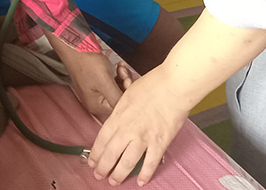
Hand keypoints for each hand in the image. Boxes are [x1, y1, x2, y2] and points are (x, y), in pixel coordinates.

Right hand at [47, 34, 122, 120]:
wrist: (76, 46)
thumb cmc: (87, 63)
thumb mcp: (105, 82)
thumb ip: (116, 97)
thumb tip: (127, 106)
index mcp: (97, 106)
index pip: (119, 106)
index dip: (127, 94)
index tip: (128, 81)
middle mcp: (97, 102)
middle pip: (119, 97)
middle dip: (125, 83)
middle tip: (123, 72)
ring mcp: (97, 91)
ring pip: (118, 88)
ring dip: (123, 77)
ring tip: (120, 67)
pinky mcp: (99, 82)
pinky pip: (114, 81)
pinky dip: (118, 73)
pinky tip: (119, 65)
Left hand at [88, 65, 191, 185]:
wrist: (173, 86)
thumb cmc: (153, 85)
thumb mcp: (128, 94)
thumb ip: (121, 110)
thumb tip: (117, 120)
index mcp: (118, 116)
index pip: (102, 139)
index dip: (96, 153)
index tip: (92, 161)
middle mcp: (128, 129)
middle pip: (110, 154)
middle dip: (103, 168)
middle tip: (99, 175)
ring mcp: (143, 138)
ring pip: (127, 162)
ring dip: (119, 174)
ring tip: (114, 181)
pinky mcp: (159, 143)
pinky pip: (150, 163)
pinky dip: (145, 174)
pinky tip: (141, 181)